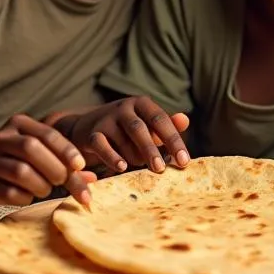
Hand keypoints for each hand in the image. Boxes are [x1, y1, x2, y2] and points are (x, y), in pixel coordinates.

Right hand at [0, 113, 96, 209]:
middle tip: (63, 180)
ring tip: (45, 188)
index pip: (47, 133)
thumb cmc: (22, 163)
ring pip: (21, 172)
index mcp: (18, 124)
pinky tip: (27, 196)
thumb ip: (66, 164)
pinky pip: (10, 193)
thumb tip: (92, 178)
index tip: (80, 165)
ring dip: (42, 185)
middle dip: (54, 167)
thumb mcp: (43, 155)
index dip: (66, 149)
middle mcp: (0, 138)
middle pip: (31, 148)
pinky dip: (26, 198)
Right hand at [59, 96, 190, 174]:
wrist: (87, 126)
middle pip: (140, 128)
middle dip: (151, 149)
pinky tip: (122, 167)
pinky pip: (102, 145)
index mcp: (142, 104)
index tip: (184, 161)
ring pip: (123, 139)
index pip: (160, 120)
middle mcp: (124, 108)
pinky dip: (112, 157)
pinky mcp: (91, 133)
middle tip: (161, 169)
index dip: (173, 140)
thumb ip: (166, 125)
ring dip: (134, 157)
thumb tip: (185, 120)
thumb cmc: (126, 128)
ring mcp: (106, 119)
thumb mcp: (147, 123)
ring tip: (140, 167)